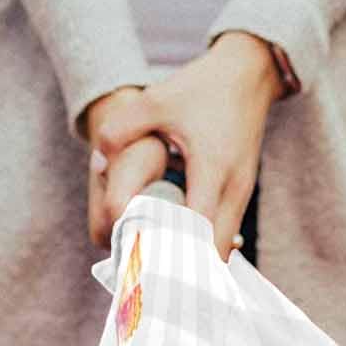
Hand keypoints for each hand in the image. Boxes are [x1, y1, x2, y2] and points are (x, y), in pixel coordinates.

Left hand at [90, 32, 284, 259]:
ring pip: (221, 248)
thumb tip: (97, 163)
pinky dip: (202, 244)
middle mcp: (234, 189)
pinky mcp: (241, 195)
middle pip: (213, 253)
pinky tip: (175, 243)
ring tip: (159, 263)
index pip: (197, 231)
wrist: (248, 73)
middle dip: (184, 268)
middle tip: (148, 272)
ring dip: (194, 258)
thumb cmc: (202, 87)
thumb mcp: (157, 100)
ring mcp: (242, 195)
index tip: (145, 265)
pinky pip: (223, 234)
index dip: (173, 253)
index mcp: (213, 169)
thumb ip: (121, 128)